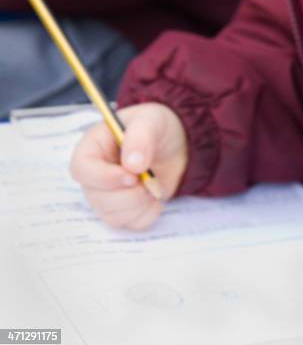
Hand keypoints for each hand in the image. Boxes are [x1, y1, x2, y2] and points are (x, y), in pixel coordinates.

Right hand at [70, 103, 187, 229]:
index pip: (81, 169)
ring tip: (154, 185)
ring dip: (139, 204)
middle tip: (150, 179)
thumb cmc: (158, 126)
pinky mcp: (126, 209)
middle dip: (128, 194)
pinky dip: (148, 214)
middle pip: (96, 198)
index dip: (103, 177)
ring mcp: (109, 194)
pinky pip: (131, 224)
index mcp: (94, 147)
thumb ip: (140, 138)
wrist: (178, 143)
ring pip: (112, 215)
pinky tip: (156, 197)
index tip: (131, 176)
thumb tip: (132, 165)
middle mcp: (96, 174)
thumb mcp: (152, 120)